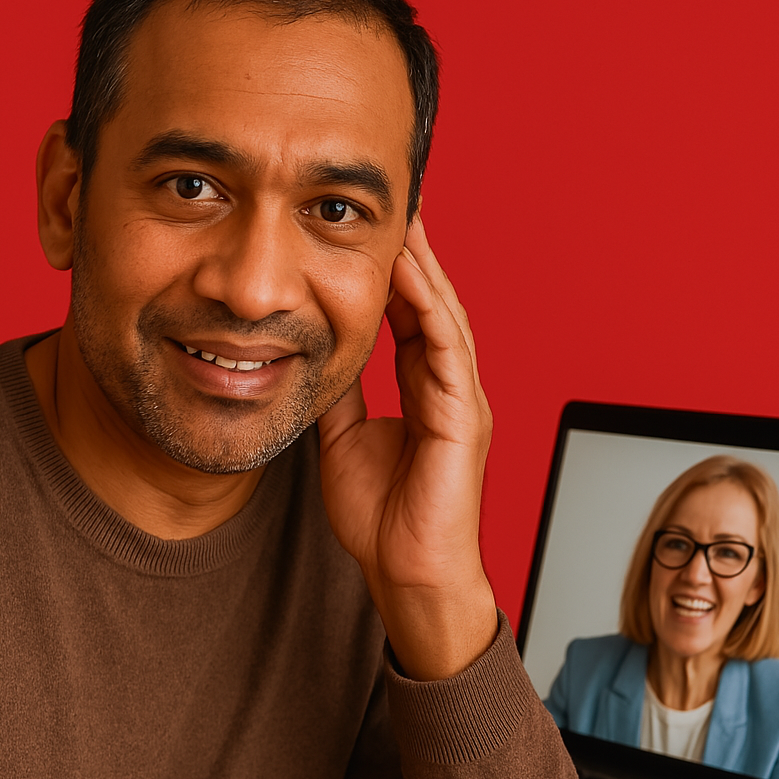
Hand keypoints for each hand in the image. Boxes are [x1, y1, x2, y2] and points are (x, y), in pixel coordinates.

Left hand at [317, 217, 497, 680]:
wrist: (407, 574)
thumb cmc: (384, 518)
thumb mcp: (344, 439)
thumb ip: (341, 394)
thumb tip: (315, 352)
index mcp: (426, 391)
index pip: (411, 318)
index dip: (394, 275)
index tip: (372, 233)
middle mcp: (450, 388)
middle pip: (433, 306)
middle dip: (415, 255)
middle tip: (397, 204)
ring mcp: (462, 400)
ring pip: (446, 317)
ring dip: (425, 268)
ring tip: (406, 221)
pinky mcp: (463, 418)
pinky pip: (447, 350)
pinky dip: (430, 308)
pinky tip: (412, 274)